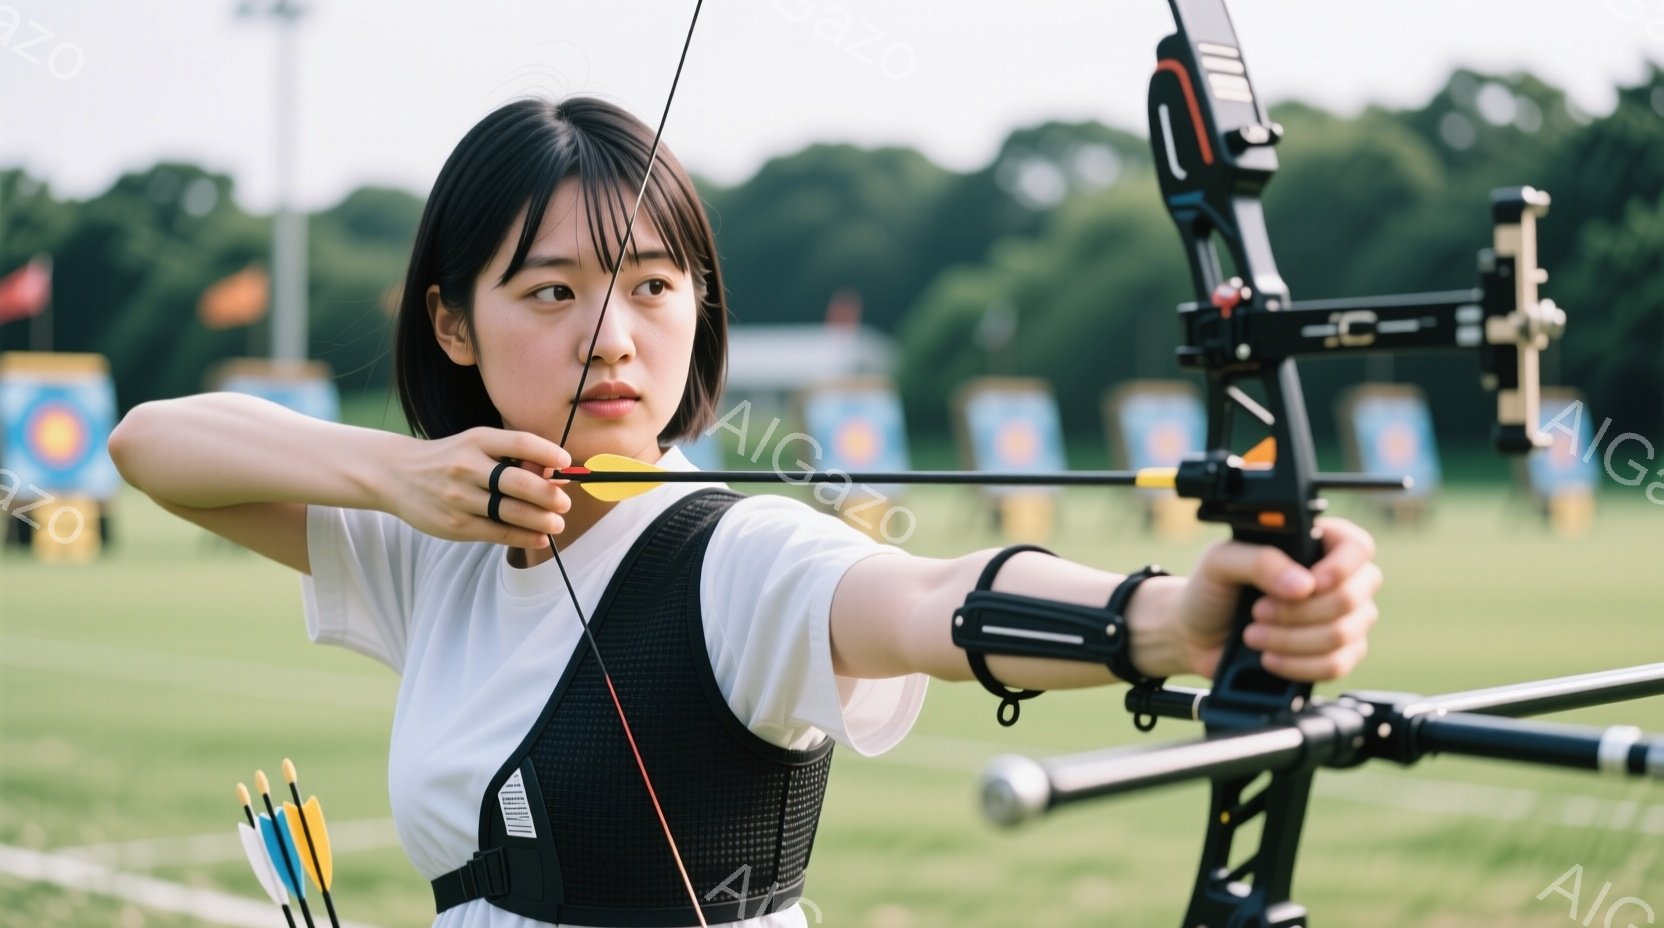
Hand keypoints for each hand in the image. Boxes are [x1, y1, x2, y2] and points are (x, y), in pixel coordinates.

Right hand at [384, 427, 571, 547]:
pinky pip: (497, 532)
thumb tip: (556, 473)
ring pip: (511, 512)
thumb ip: (512, 456)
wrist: (397, 475)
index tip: (567, 463)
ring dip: (542, 520)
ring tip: (557, 523)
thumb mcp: (476, 446)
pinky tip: (539, 537)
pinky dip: (523, 536)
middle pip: (520, 483)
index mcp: (477, 440)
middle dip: (550, 495)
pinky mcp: (455, 524)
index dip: (549, 453)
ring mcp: (460, 497)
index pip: (520, 443)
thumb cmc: (449, 459)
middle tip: (565, 503)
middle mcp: (467, 467)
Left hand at [1172, 518, 1382, 681]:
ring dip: (1292, 640)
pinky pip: (1337, 665)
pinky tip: (1270, 658)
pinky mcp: (1335, 656)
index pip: (1357, 546)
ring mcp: (1342, 620)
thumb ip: (1259, 561)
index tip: (1310, 583)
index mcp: (1314, 544)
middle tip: (1257, 611)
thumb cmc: (1211, 590)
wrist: (1195, 635)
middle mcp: (1336, 581)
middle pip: (1353, 597)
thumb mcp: (1220, 562)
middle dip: (1299, 612)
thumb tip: (1304, 585)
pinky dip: (1299, 665)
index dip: (1342, 567)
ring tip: (1253, 635)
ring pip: (1344, 634)